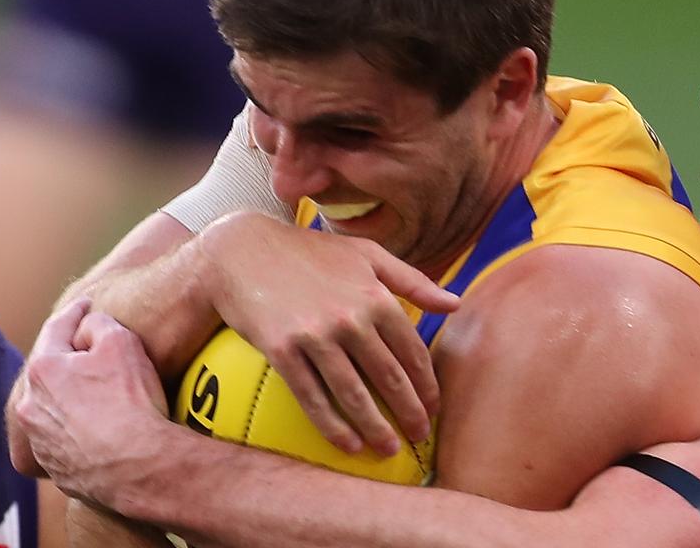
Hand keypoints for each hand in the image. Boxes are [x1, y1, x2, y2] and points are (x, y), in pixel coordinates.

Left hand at [12, 299, 169, 506]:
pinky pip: (65, 437)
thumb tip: (89, 327)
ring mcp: (41, 439)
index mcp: (44, 370)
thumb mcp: (123, 343)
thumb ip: (99, 324)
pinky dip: (79, 428)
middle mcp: (32, 405)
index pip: (57, 329)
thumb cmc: (130, 402)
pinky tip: (104, 428)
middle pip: (50, 370)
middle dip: (68, 358)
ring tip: (101, 394)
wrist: (137, 465)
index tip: (87, 305)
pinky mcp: (56, 466)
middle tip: (91, 350)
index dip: (76, 313)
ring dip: (72, 396)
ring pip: (54, 406)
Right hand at [197, 212, 458, 455]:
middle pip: (389, 377)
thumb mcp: (369, 254)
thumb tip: (456, 303)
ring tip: (388, 450)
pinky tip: (348, 444)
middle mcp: (351, 318)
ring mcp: (315, 336)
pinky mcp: (282, 350)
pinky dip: (332, 425)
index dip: (427, 384)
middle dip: (409, 412)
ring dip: (376, 428)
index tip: (434, 407)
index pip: (412, 352)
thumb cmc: (312, 253)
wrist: (243, 250)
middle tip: (419, 436)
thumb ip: (414, 281)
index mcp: (377, 296)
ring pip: (354, 393)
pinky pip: (312, 397)